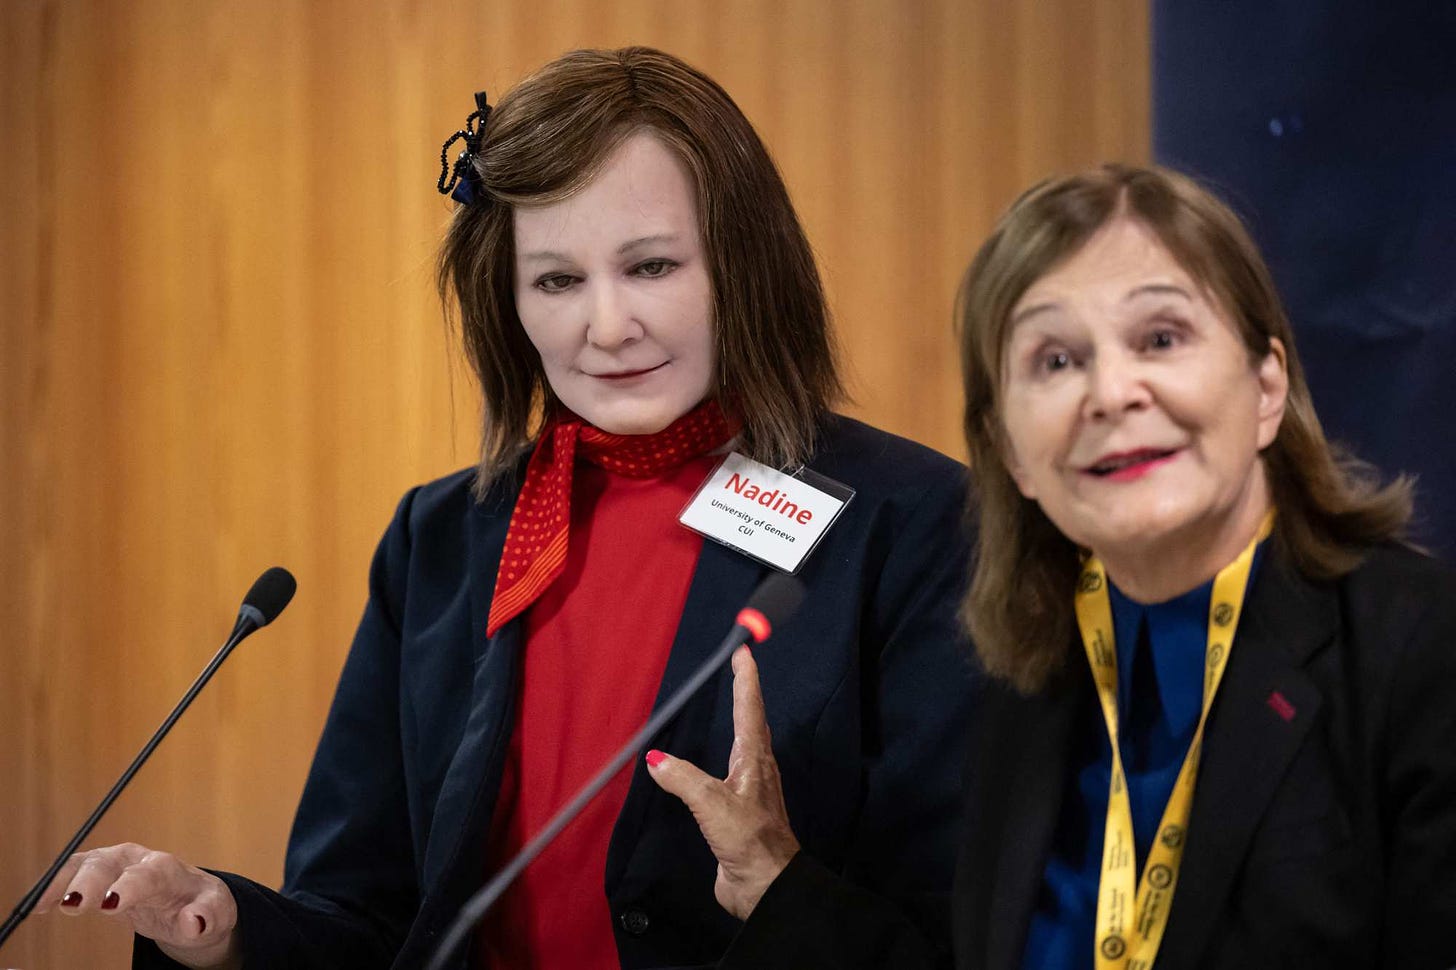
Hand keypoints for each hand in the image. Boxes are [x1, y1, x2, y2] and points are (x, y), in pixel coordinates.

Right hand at [34, 843, 240, 968]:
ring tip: (44, 903)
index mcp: (168, 870)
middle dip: (90, 880)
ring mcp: (117, 865)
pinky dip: (56, 886)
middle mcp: (138, 861)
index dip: (128, 887)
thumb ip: (206, 916)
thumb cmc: (203, 904)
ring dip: (64, 880)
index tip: (110, 904)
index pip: (147, 874)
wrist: (193, 899)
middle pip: (109, 863)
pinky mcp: (100, 875)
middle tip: (75, 904)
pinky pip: (73, 874)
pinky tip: (41, 904)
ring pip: (86, 863)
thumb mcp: (215, 913)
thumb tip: (192, 921)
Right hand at [646, 646, 800, 920]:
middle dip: (745, 695)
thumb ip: (682, 778)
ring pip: (747, 747)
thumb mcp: (711, 804)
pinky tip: (717, 765)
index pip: (749, 709)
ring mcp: (750, 792)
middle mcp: (756, 770)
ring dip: (741, 723)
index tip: (743, 651)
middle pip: (753, 723)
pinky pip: (729, 775)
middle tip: (738, 669)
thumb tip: (656, 759)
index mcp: (754, 760)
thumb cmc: (750, 841)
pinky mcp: (740, 814)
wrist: (768, 886)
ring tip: (734, 707)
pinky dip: (723, 757)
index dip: (745, 679)